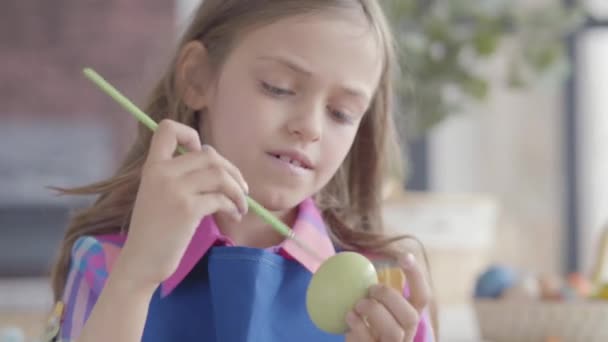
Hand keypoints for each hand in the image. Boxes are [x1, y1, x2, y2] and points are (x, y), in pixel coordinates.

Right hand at [117, 119, 248, 290]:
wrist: (141, 261)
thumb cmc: (153, 230)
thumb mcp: (157, 193)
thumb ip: (177, 174)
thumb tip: (212, 158)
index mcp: (152, 166)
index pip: (166, 129)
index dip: (189, 134)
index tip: (202, 152)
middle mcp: (162, 173)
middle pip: (208, 154)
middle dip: (231, 170)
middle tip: (241, 188)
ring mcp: (175, 190)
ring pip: (219, 174)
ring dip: (237, 190)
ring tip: (241, 205)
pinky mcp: (187, 210)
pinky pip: (221, 198)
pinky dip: (234, 206)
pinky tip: (235, 215)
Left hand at [345, 253, 430, 341]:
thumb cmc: (362, 322)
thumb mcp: (371, 307)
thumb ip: (371, 291)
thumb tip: (350, 260)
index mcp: (407, 318)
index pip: (422, 297)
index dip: (416, 277)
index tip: (404, 256)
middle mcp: (405, 334)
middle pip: (411, 317)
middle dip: (390, 298)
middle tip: (370, 289)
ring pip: (394, 331)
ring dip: (374, 313)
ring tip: (358, 305)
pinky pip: (369, 341)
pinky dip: (358, 326)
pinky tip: (349, 318)